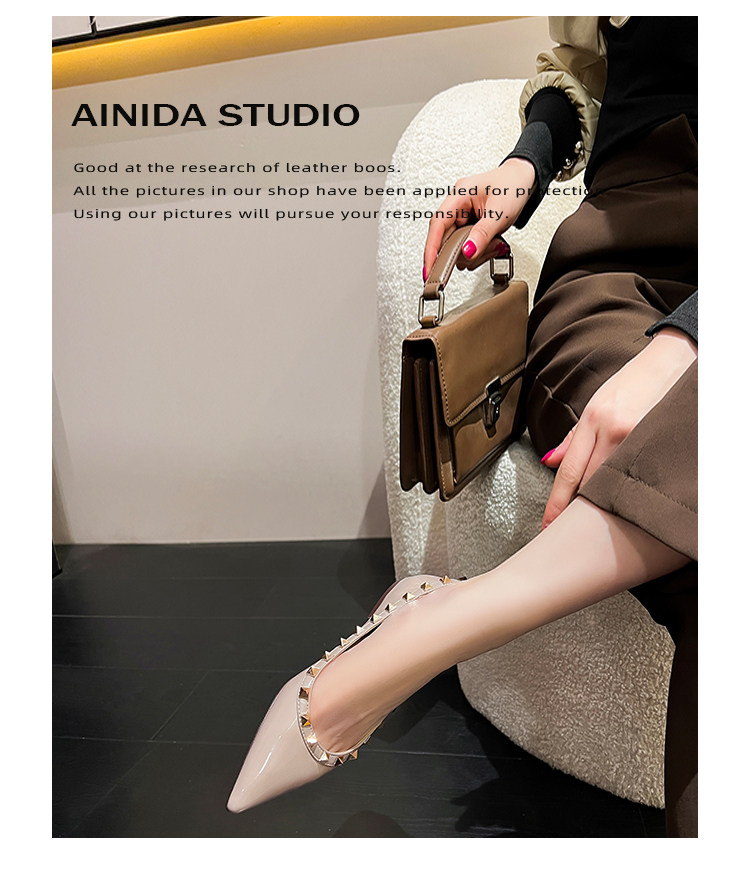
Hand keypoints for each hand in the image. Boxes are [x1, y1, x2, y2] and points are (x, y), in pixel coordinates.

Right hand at [422, 159, 535, 279]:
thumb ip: (483, 234)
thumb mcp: (500, 213)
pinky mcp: (469, 226)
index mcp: (459, 195)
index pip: (437, 224)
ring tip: (494, 243)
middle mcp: (457, 206)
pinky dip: (479, 250)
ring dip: (475, 252)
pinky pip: (467, 245)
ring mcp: (462, 217)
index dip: (431, 249)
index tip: (430, 268)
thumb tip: (467, 252)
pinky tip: (492, 244)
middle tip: (481, 253)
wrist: (524, 181)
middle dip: (464, 251)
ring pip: (457, 246)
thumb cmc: (513, 187)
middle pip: (446, 239)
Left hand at [540, 327, 697, 528]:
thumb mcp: (595, 405)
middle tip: (572, 531)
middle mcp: (612, 429)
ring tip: (601, 520)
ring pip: (615, 483)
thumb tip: (548, 462)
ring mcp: (638, 436)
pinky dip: (632, 489)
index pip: (569, 472)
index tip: (548, 526)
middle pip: (590, 483)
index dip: (557, 504)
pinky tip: (631, 501)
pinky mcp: (660, 439)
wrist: (673, 358)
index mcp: (591, 420)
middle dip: (579, 508)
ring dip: (606, 503)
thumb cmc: (633, 382)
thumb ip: (572, 438)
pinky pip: (641, 474)